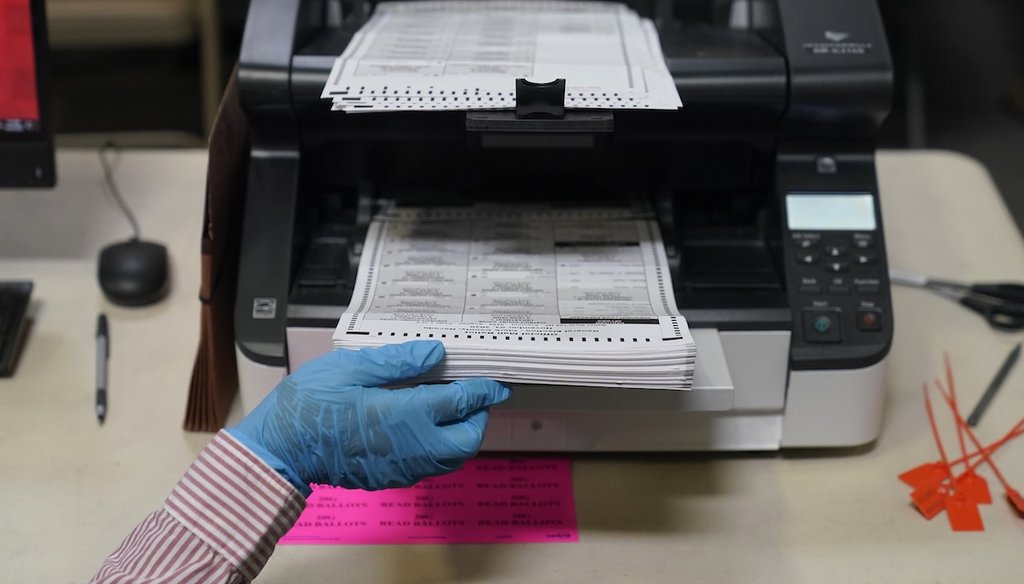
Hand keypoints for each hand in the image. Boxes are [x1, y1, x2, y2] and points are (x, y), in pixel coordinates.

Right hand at [227, 340, 509, 495]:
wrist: (278, 451)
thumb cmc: (308, 406)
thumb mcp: (349, 368)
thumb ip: (397, 361)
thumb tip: (434, 353)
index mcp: (405, 415)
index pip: (461, 402)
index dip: (484, 390)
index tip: (497, 382)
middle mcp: (412, 447)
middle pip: (468, 439)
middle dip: (479, 416)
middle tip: (476, 394)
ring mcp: (403, 468)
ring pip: (452, 458)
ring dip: (461, 434)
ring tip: (453, 408)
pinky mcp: (391, 478)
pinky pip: (430, 466)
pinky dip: (441, 448)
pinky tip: (426, 426)